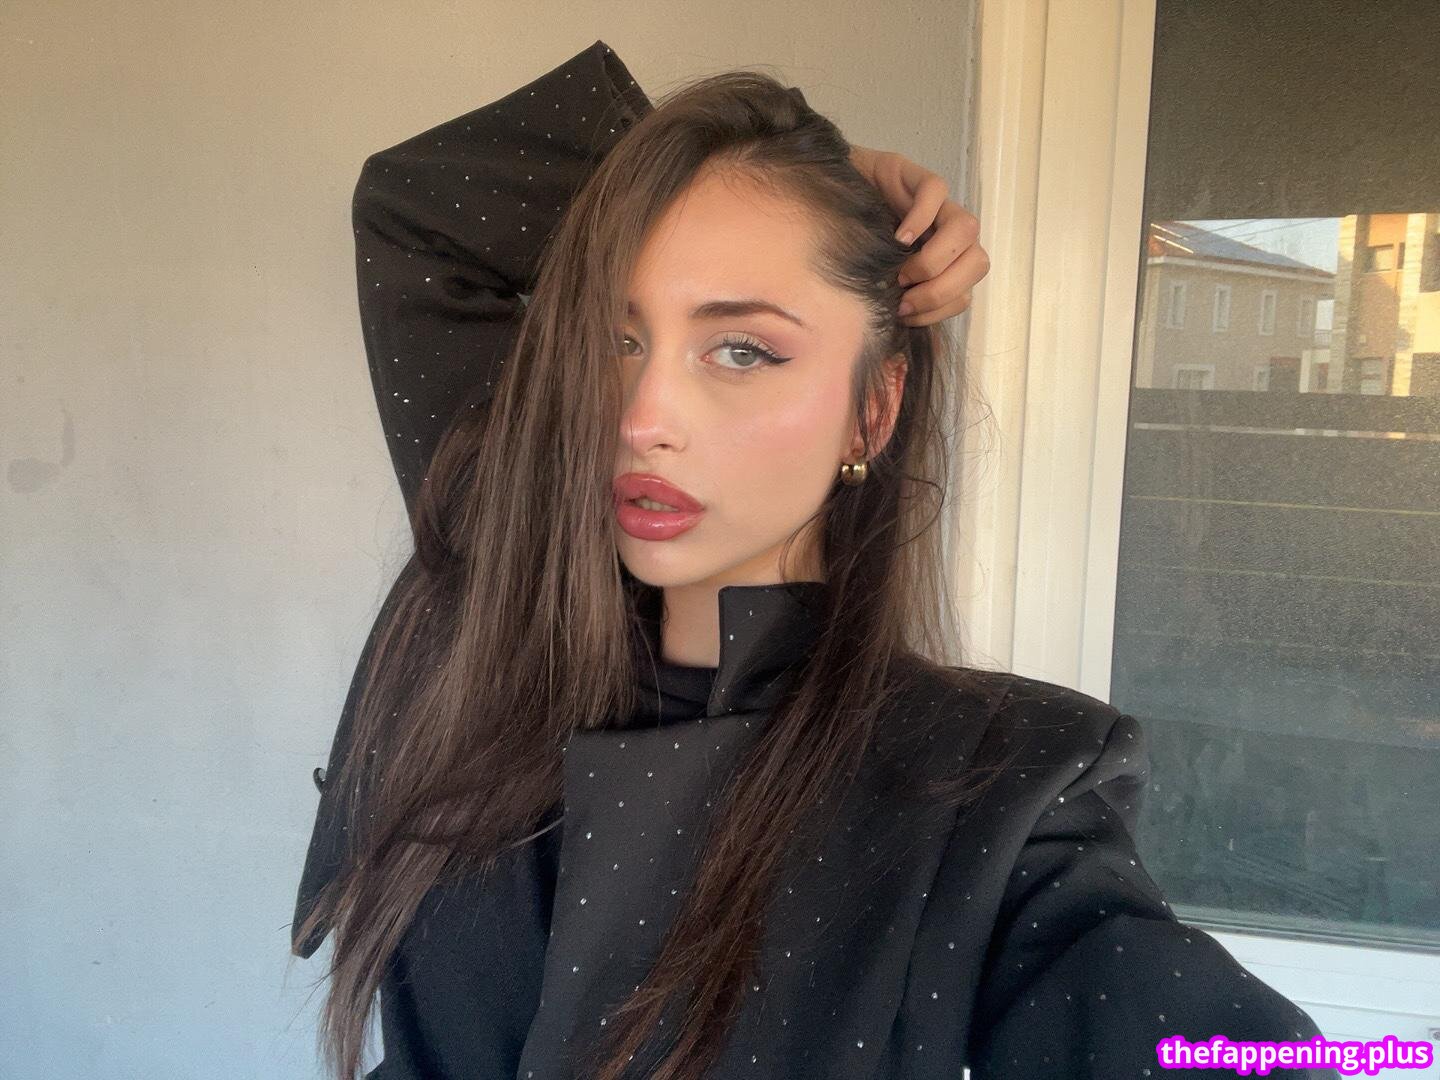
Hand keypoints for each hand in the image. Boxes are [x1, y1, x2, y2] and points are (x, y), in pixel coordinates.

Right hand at [848, 145, 988, 325]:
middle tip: (904, 295)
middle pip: (980, 262)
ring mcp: (936, 204)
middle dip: (944, 289)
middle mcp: (947, 234)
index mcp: (943, 263)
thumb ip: (894, 307)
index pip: (966, 292)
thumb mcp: (876, 285)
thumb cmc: (849, 250)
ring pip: (968, 228)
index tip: (904, 314)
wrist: (820, 199)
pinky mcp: (915, 175)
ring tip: (902, 270)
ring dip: (937, 260)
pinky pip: (935, 192)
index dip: (939, 309)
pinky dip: (921, 219)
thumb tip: (900, 342)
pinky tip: (897, 238)